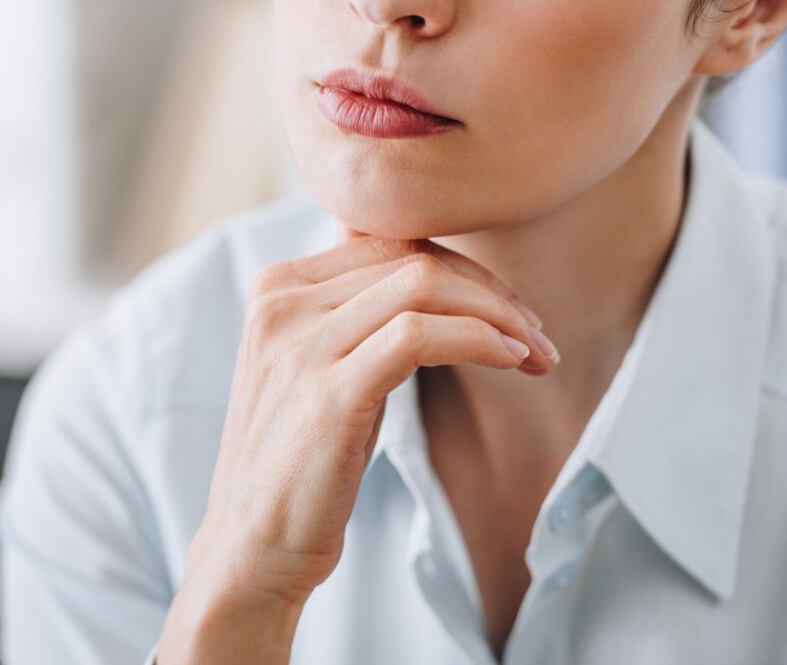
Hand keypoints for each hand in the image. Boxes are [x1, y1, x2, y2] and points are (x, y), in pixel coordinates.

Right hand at [158, 219, 556, 661]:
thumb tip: (415, 263)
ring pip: (423, 286)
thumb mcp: (319, 365)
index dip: (463, 270)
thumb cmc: (300, 458)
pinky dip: (479, 339)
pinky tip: (511, 362)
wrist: (250, 545)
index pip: (391, 242)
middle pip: (413, 258)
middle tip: (536, 335)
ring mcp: (300, 345)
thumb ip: (352, 310)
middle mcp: (282, 303)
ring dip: (498, 314)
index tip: (510, 312)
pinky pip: (419, 336)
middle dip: (491, 291)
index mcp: (278, 287)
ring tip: (535, 352)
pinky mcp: (328, 393)